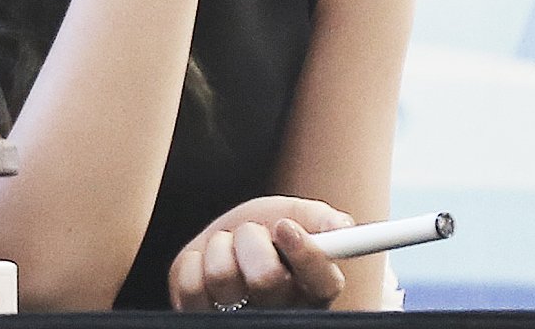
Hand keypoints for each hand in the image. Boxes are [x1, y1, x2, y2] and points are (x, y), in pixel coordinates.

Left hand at [167, 196, 352, 310]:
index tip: (286, 227)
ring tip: (229, 249)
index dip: (306, 255)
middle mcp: (280, 311)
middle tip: (252, 233)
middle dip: (252, 239)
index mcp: (311, 290)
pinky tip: (206, 265)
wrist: (222, 242)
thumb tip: (343, 226)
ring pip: (223, 276)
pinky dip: (195, 260)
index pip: (323, 283)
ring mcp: (240, 319)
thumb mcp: (292, 216)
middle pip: (266, 279)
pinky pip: (191, 282)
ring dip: (221, 246)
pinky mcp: (201, 315)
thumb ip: (317, 219)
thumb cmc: (264, 235)